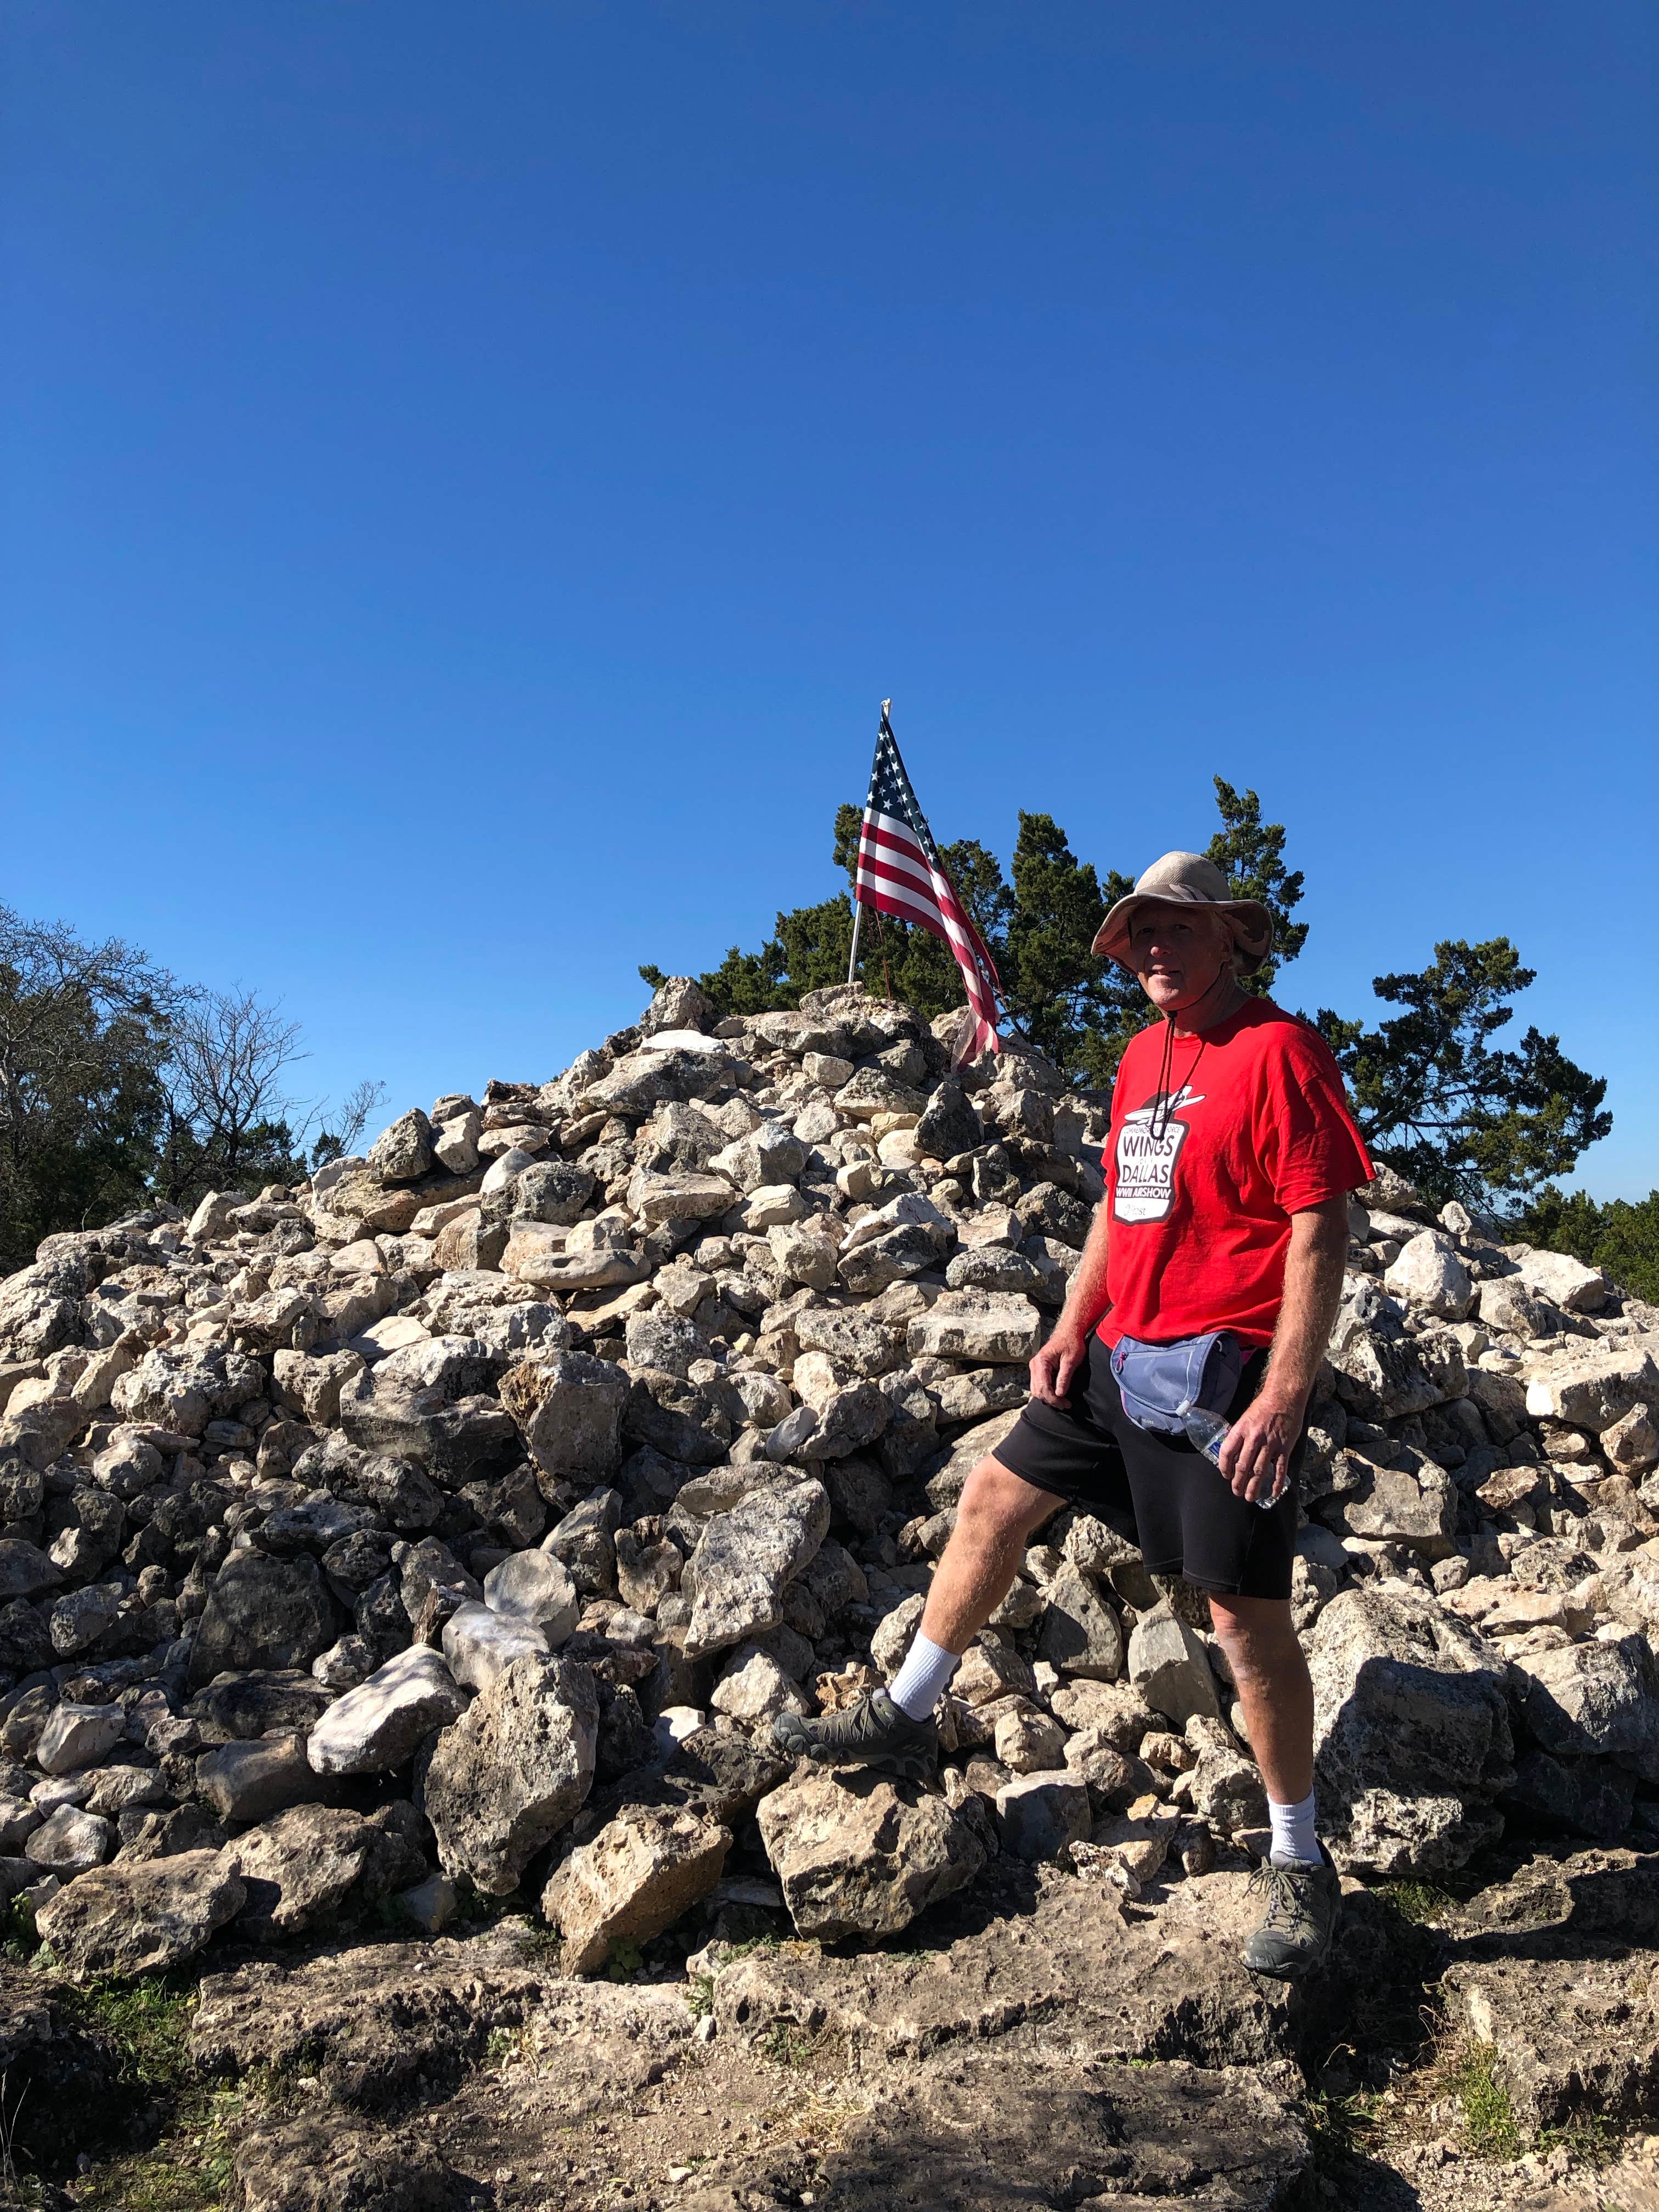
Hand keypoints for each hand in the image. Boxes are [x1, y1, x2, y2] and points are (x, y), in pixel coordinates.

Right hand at [1029, 1327, 1087, 1408]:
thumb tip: (1059, 1394)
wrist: (1069, 1332)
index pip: (1043, 1387)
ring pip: (1036, 1390)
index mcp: (1041, 1362)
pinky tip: (1058, 1394)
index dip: (1054, 1399)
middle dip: (1051, 1401)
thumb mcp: (1071, 1360)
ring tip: (1063, 1401)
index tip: (1066, 1405)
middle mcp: (1034, 1365)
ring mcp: (1034, 1367)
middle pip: (1037, 1391)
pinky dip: (1047, 1392)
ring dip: (1048, 1398)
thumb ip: (1064, 1377)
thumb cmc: (1072, 1343)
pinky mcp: (1038, 1369)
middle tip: (1066, 1405)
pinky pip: (1038, 1385)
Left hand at [1218, 1389, 1301, 1505]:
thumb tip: (1234, 1454)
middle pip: (1243, 1465)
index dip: (1224, 1466)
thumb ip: (1240, 1436)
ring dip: (1254, 1486)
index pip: (1227, 1452)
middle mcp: (1254, 1438)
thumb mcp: (1245, 1418)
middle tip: (1236, 1492)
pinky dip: (1277, 1483)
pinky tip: (1274, 1492)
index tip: (1226, 1475)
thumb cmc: (1263, 1407)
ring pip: (1260, 1470)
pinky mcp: (1284, 1448)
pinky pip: (1280, 1469)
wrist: (1284, 1397)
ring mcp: (1270, 1444)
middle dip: (1238, 1482)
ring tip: (1250, 1497)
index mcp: (1241, 1429)